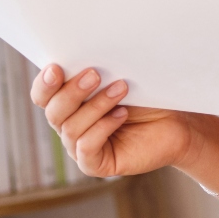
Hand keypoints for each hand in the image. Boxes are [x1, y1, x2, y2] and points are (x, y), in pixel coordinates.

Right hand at [30, 65, 200, 177]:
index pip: (42, 95)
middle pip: (53, 111)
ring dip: (96, 105)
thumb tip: (84, 54)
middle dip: (72, 91)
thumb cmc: (146, 96)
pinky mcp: (95, 163)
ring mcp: (80, 147)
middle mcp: (69, 125)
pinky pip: (86, 147)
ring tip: (121, 88)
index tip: (56, 67)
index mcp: (69, 102)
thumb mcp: (120, 77)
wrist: (176, 122)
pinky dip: (102, 128)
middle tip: (95, 74)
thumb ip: (98, 70)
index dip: (44, 83)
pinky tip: (121, 114)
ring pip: (72, 127)